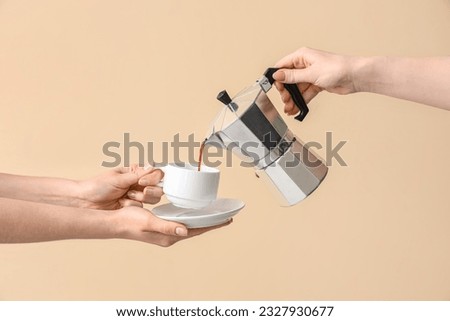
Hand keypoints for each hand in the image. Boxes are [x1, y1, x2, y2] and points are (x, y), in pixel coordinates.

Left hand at [78, 164, 163, 209]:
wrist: (85, 202)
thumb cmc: (96, 186)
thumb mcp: (118, 178)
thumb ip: (137, 174)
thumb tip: (151, 167)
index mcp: (135, 172)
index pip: (155, 173)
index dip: (153, 178)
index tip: (143, 181)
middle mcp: (138, 184)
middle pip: (158, 187)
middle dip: (149, 190)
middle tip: (139, 191)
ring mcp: (136, 196)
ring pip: (152, 199)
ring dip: (140, 198)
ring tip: (127, 197)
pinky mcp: (132, 208)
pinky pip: (141, 208)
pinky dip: (131, 206)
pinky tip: (122, 204)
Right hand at [112, 206, 232, 246]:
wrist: (114, 223)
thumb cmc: (129, 222)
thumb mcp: (149, 222)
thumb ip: (167, 226)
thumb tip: (185, 230)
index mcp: (169, 236)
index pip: (196, 231)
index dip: (212, 225)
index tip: (227, 220)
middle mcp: (169, 235)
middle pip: (196, 229)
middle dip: (210, 224)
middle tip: (225, 217)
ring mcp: (165, 232)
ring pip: (189, 226)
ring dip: (201, 222)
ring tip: (213, 216)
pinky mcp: (161, 226)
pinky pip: (180, 223)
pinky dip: (190, 218)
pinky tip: (191, 214)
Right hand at [273, 47, 357, 114]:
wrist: (354, 76)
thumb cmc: (337, 68)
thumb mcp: (311, 73)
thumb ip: (293, 76)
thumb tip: (277, 75)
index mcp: (302, 56)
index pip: (283, 66)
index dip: (278, 77)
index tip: (275, 88)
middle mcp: (305, 65)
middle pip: (289, 80)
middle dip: (286, 92)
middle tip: (285, 100)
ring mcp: (311, 75)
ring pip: (296, 89)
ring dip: (292, 99)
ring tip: (289, 108)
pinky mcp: (316, 84)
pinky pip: (304, 94)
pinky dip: (300, 101)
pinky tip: (296, 108)